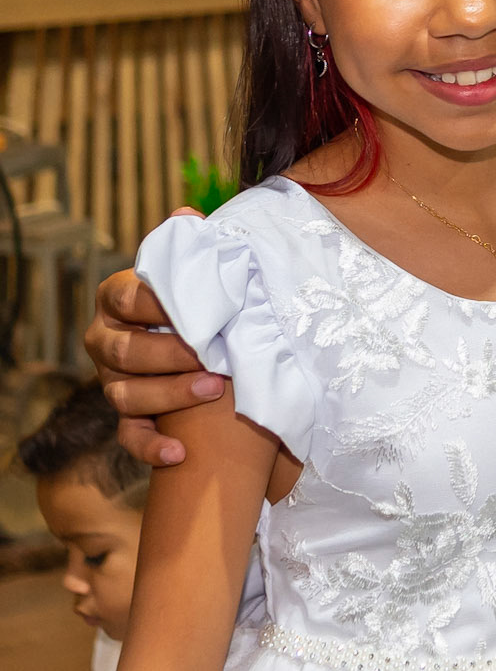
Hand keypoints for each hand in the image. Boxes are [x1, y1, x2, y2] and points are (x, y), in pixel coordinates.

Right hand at [85, 238, 223, 467]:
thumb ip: (190, 247)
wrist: (206, 337)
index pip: (126, 299)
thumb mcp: (194, 269)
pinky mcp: (127, 416)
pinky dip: (151, 448)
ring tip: (215, 389)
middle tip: (213, 354)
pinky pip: (129, 437)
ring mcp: (112, 381)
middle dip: (170, 354)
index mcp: (116, 299)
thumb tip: (186, 217)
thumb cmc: (198, 298)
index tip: (199, 308)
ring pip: (125, 395)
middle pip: (124, 351)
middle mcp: (105, 341)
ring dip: (170, 395)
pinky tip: (179, 453)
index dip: (159, 305)